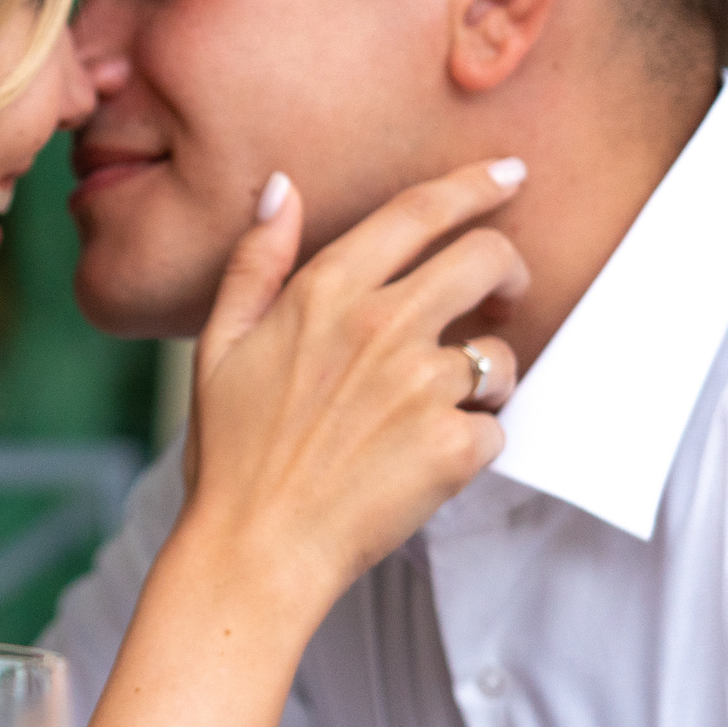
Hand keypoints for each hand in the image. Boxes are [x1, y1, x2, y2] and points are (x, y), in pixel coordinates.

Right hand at [181, 159, 528, 606]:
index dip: (474, 185)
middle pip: (489, 258)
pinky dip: (472, 444)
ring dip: (485, 376)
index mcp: (326, 292)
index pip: (420, 212)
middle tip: (498, 300)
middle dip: (507, 271)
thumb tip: (282, 187)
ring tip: (440, 409)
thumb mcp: (219, 344)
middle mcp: (381, 327)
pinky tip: (426, 463)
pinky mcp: (452, 448)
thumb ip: (256, 260)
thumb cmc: (231, 453)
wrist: (255, 551)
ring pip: (498, 353)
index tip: (508, 175)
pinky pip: (496, 427)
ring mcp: (421, 388)